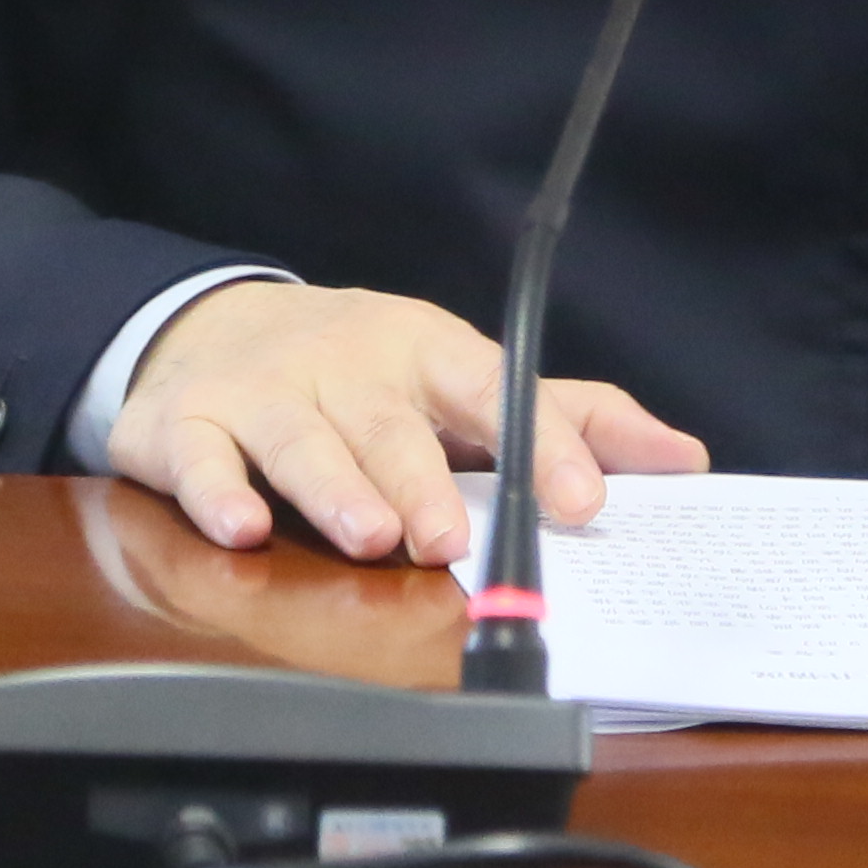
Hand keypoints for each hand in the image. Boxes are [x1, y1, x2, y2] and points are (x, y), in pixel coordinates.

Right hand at [107, 281, 704, 563]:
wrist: (211, 328)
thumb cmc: (363, 372)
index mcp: (427, 351)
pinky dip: (216, 490)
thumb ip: (569, 419)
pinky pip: (199, 457)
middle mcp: (348, 364)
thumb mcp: (463, 383)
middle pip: (390, 423)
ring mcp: (264, 391)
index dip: (542, 442)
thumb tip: (683, 458)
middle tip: (452, 539)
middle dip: (423, 480)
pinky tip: (240, 527)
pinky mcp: (185, 423)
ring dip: (335, 488)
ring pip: (301, 439)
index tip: (585, 498)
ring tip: (371, 536)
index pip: (493, 391)